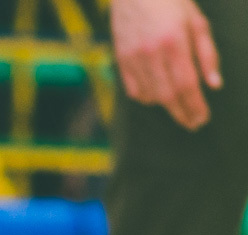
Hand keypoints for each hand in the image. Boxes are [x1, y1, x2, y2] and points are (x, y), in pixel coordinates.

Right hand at [111, 0, 221, 129]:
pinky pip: (134, 91)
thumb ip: (207, 54)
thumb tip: (214, 84)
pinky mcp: (121, 60)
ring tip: (178, 106)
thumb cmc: (171, 3)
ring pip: (151, 96)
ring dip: (166, 105)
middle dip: (182, 113)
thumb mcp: (197, 22)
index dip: (195, 106)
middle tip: (192, 123)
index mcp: (174, 42)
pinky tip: (158, 95)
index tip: (202, 118)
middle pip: (168, 96)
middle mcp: (151, 53)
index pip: (187, 84)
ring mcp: (133, 58)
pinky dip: (148, 97)